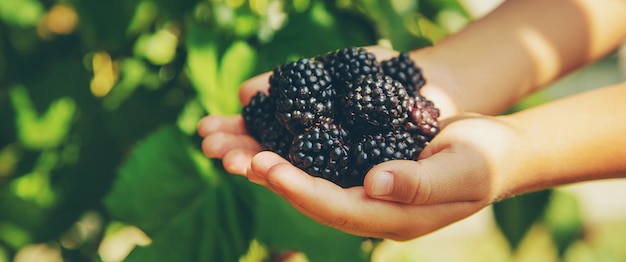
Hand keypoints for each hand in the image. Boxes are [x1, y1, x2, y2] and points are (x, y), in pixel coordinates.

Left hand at [196, 46, 475, 239]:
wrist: (491, 149)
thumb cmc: (483, 159)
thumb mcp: (461, 169)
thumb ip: (419, 182)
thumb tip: (373, 184)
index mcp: (391, 217)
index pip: (336, 208)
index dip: (300, 190)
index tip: (268, 169)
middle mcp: (368, 206)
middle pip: (310, 196)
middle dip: (272, 177)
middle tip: (236, 156)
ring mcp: (360, 187)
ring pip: (306, 177)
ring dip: (268, 162)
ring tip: (232, 145)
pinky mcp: (357, 165)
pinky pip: (316, 157)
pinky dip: (289, 143)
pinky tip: (263, 127)